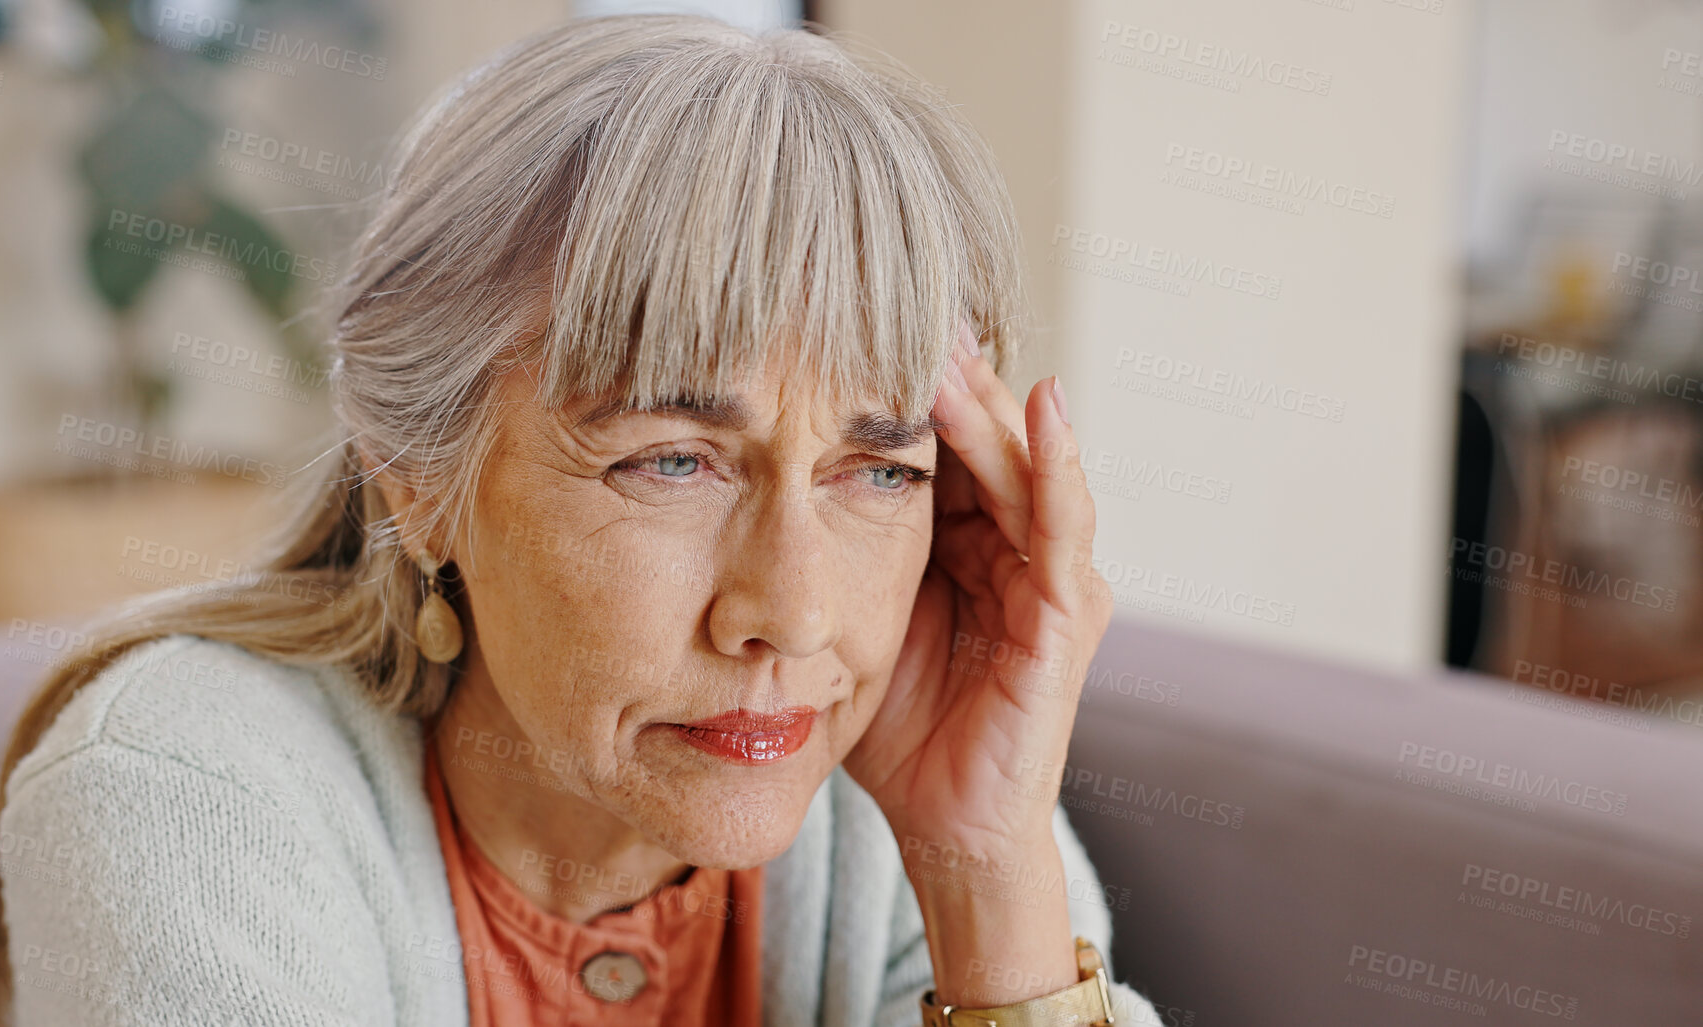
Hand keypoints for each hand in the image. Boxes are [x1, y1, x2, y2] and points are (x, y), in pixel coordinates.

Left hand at [842, 320, 1113, 855]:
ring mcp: (1051, 576)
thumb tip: (744, 476)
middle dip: (947, 369)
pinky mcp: (1068, 616)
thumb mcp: (851, 616)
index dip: (904, 381)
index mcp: (963, 538)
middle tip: (905, 293)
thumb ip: (829, 551)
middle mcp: (1016, 544)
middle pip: (985, 435)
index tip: (852, 313)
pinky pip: (1065, 526)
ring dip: (991, 399)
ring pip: (1025, 462)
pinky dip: (1057, 464)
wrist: (944, 823)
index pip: (941, 439)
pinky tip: (1040, 407)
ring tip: (953, 336)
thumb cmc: (897, 725)